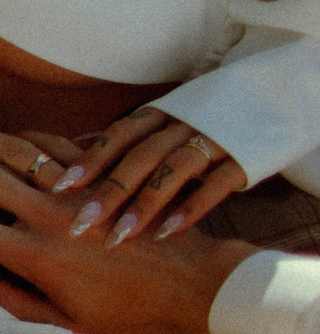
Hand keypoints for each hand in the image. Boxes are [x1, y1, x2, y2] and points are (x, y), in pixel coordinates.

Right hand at [0, 121, 259, 333]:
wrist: (197, 286)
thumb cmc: (132, 314)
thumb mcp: (67, 323)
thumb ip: (11, 300)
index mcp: (35, 257)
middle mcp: (50, 217)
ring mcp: (78, 192)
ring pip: (17, 152)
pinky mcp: (105, 178)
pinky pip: (60, 147)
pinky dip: (31, 138)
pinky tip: (12, 135)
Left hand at [53, 108, 246, 246]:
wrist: (274, 97)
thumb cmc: (202, 121)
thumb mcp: (165, 121)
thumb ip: (124, 140)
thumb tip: (70, 153)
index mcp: (159, 114)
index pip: (119, 136)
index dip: (91, 160)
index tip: (59, 188)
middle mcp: (182, 124)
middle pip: (140, 157)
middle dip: (108, 192)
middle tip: (80, 226)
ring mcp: (214, 140)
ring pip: (174, 171)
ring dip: (145, 204)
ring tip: (119, 236)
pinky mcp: (244, 159)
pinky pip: (217, 184)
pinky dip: (192, 207)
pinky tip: (169, 231)